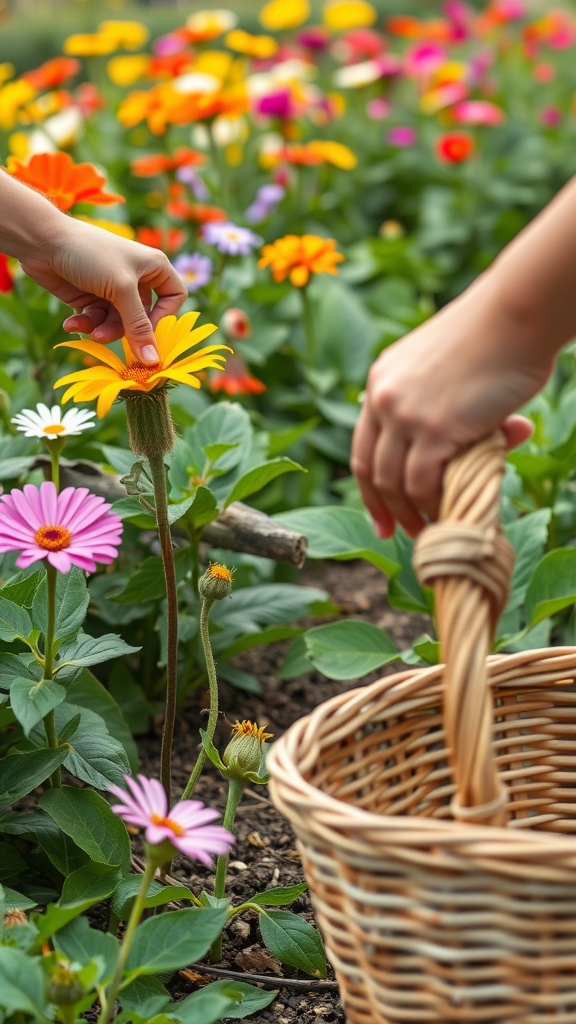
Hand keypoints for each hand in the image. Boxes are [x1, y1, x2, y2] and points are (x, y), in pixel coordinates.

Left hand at [19, 218, 186, 363]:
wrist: (43, 241)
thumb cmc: (90, 254)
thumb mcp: (121, 289)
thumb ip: (138, 326)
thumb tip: (153, 361)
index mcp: (153, 267)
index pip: (174, 297)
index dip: (164, 316)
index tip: (146, 327)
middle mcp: (136, 278)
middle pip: (142, 318)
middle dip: (123, 329)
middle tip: (106, 336)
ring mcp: (113, 290)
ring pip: (118, 324)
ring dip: (102, 329)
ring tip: (87, 329)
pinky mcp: (91, 298)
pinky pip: (97, 321)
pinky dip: (85, 324)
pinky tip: (70, 323)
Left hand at [351, 285, 546, 537]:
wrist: (516, 312)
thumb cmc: (499, 337)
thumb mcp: (453, 373)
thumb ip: (458, 412)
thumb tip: (498, 440)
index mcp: (380, 381)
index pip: (363, 446)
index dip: (370, 488)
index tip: (380, 517)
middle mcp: (382, 397)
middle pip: (371, 470)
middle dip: (384, 509)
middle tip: (402, 534)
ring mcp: (404, 414)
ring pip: (394, 482)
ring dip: (410, 513)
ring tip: (430, 529)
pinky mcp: (432, 429)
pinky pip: (422, 482)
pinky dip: (432, 503)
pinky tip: (446, 511)